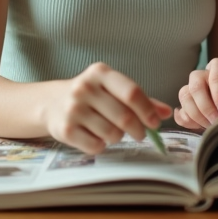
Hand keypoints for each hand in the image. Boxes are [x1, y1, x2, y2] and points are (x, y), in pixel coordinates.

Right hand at [44, 62, 171, 153]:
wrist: (51, 102)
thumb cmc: (91, 95)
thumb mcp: (112, 89)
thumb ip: (140, 99)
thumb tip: (167, 112)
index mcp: (100, 73)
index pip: (131, 92)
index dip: (147, 110)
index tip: (155, 122)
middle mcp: (84, 88)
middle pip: (124, 116)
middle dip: (138, 129)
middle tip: (141, 134)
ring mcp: (73, 109)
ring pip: (112, 133)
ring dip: (118, 137)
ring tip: (112, 131)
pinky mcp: (65, 129)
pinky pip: (96, 145)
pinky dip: (102, 145)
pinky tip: (96, 136)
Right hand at [174, 58, 217, 129]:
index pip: (215, 75)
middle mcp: (203, 74)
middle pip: (195, 85)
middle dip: (205, 107)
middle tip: (216, 122)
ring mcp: (191, 88)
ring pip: (185, 97)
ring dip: (196, 115)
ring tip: (211, 126)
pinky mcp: (185, 104)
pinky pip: (180, 111)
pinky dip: (188, 121)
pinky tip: (200, 126)